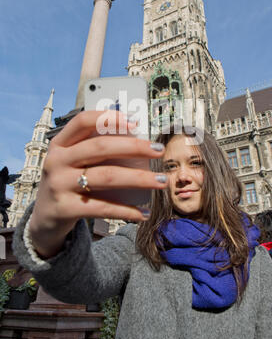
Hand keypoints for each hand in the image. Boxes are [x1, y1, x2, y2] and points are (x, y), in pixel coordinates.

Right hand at [29, 110, 167, 257]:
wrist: (44, 219)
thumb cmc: (67, 184)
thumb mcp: (71, 162)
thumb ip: (91, 150)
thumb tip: (134, 136)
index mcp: (59, 144)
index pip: (82, 121)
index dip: (108, 118)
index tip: (135, 122)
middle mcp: (56, 161)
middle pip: (100, 147)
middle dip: (135, 147)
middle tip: (159, 150)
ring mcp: (59, 185)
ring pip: (107, 177)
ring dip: (139, 179)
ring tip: (161, 181)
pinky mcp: (65, 209)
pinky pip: (103, 207)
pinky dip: (126, 211)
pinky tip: (143, 213)